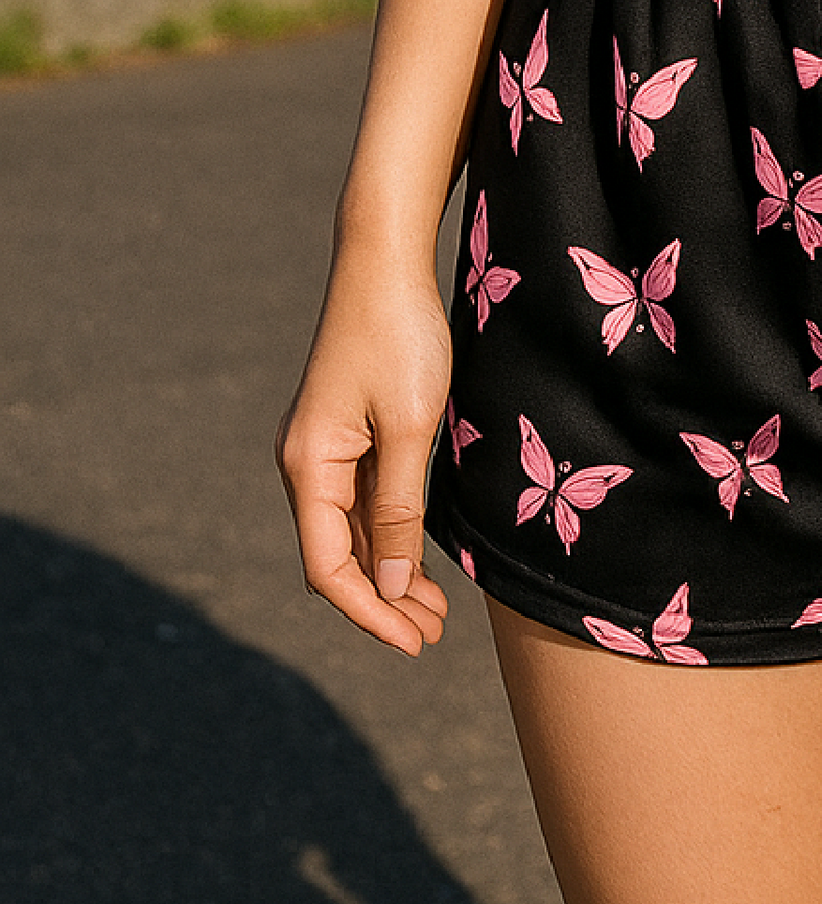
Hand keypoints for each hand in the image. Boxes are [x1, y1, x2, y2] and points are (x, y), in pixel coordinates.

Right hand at [276, 246, 455, 655]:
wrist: (385, 260)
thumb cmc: (401, 336)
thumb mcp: (412, 427)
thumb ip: (399, 510)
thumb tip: (388, 587)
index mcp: (308, 466)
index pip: (329, 568)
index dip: (370, 613)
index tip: (413, 642)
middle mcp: (305, 463)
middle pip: (337, 555)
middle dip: (383, 600)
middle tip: (434, 633)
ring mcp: (323, 446)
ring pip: (350, 531)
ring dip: (388, 570)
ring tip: (434, 608)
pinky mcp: (345, 430)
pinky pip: (361, 499)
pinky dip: (389, 532)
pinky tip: (420, 554)